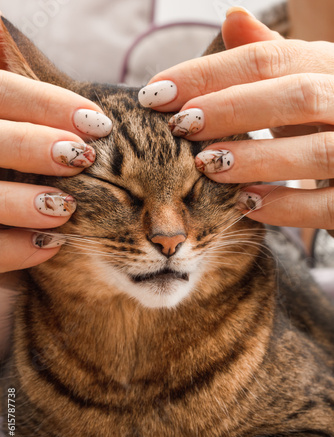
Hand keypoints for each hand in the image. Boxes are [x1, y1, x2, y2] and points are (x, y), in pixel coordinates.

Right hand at [0, 71, 111, 272]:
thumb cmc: (12, 167)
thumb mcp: (16, 131)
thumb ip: (29, 113)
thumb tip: (67, 89)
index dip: (45, 102)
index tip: (98, 122)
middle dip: (33, 145)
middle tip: (82, 157)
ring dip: (23, 202)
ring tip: (66, 207)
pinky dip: (16, 248)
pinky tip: (50, 245)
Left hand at [138, 7, 333, 231]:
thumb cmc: (325, 118)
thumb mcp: (303, 82)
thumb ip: (269, 59)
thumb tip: (231, 17)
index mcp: (332, 68)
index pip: (268, 59)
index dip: (209, 74)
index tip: (157, 92)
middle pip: (297, 96)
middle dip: (232, 109)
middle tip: (181, 125)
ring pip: (319, 152)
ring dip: (257, 158)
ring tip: (207, 165)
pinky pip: (328, 205)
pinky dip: (286, 207)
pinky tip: (246, 205)